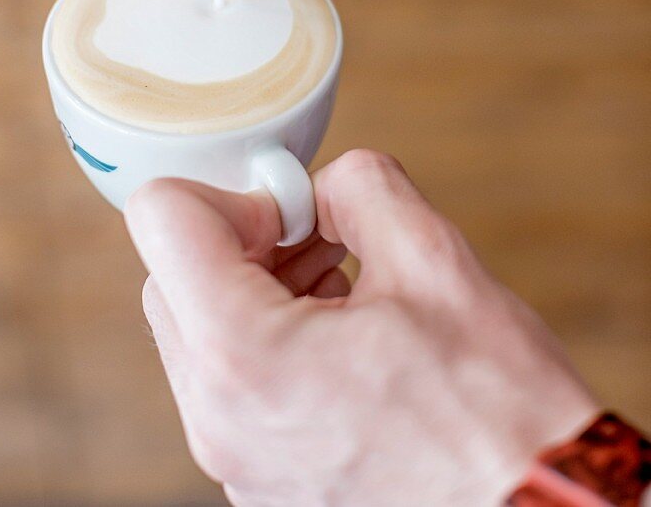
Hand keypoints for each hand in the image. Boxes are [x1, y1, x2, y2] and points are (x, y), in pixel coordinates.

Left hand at [125, 150, 597, 505]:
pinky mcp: (259, 483)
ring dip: (255, 286)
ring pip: (197, 332)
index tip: (293, 208)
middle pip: (170, 277)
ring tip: (340, 280)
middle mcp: (219, 419)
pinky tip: (342, 332)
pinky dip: (268, 340)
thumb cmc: (499, 417)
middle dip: (241, 237)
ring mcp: (235, 462)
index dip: (232, 189)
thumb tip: (320, 185)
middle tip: (317, 236)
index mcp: (245, 355)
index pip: (161, 217)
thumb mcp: (435, 261)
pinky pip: (228, 386)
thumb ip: (358, 187)